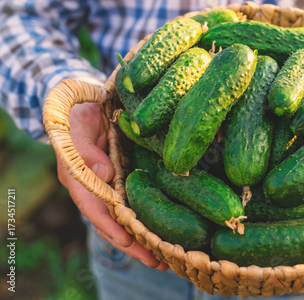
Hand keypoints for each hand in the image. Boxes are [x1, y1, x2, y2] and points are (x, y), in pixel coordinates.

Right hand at [56, 102, 168, 270]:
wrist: (91, 103)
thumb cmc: (81, 112)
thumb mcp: (78, 123)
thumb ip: (85, 148)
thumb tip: (103, 172)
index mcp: (77, 176)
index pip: (91, 206)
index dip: (108, 225)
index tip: (126, 240)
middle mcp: (94, 187)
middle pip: (111, 221)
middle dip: (132, 243)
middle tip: (156, 261)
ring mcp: (110, 185)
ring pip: (125, 218)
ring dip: (143, 238)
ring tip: (165, 258)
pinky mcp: (125, 180)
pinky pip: (136, 204)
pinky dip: (148, 219)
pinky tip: (167, 233)